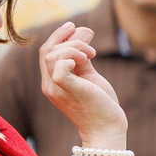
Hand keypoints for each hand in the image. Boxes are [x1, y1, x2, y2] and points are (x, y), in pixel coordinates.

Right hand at [38, 22, 125, 147]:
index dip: (58, 36)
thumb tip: (82, 31)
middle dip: (66, 38)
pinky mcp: (68, 90)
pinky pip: (58, 68)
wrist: (108, 129)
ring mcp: (56, 89)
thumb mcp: (90, 76)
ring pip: (52, 55)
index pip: (47, 52)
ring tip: (91, 55)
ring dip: (73, 48)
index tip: (74, 26)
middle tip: (89, 37)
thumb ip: (83, 57)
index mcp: (52, 81)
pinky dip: (69, 58)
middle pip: (47, 51)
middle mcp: (49, 85)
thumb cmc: (101, 104)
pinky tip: (84, 60)